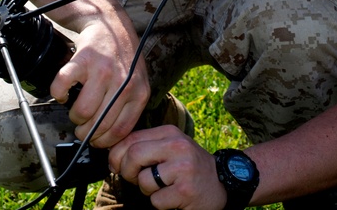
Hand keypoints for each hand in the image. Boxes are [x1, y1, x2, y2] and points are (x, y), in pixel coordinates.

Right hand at [50, 14, 148, 147]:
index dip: (103, 142)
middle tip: (81, 128)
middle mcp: (123, 83)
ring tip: (75, 109)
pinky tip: (64, 92)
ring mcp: (102, 71)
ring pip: (81, 112)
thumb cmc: (122, 57)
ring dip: (74, 116)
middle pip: (99, 125)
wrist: (110, 23)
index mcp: (139, 92)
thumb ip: (129, 106)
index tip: (95, 141)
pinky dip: (58, 94)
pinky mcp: (82, 60)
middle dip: (86, 133)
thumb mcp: (137, 81)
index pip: (120, 130)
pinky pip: (62, 88)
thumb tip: (112, 138)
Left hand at [109, 125, 227, 209]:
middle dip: (127, 172)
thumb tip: (112, 155)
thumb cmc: (189, 166)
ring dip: (146, 190)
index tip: (116, 165)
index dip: (116, 155)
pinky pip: (156, 200)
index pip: (130, 138)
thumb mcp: (170, 147)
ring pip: (143, 181)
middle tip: (135, 179)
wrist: (224, 182)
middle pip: (133, 156)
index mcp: (170, 133)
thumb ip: (145, 146)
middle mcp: (177, 146)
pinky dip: (159, 203)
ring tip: (161, 187)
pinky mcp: (185, 190)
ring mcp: (183, 168)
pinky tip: (173, 196)